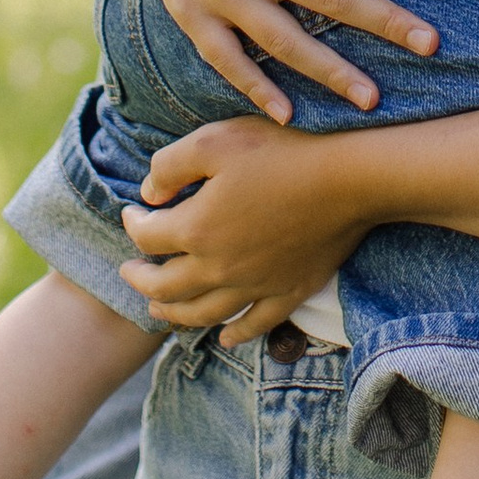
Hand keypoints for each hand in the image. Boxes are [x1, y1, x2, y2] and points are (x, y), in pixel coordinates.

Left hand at [119, 117, 360, 343]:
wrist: (349, 177)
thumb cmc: (282, 151)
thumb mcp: (215, 140)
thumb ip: (170, 167)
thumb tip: (148, 195)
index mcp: (196, 230)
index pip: (147, 238)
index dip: (133, 224)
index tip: (133, 211)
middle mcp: (219, 268)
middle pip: (166, 286)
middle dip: (141, 279)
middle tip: (129, 272)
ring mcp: (255, 285)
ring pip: (203, 314)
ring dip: (174, 313)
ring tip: (159, 308)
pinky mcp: (288, 291)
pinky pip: (254, 324)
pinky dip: (234, 335)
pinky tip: (224, 338)